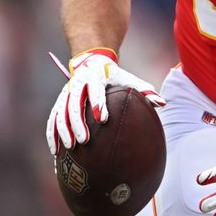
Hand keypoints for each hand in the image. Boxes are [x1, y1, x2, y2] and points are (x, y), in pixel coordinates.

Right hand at [45, 47, 164, 155]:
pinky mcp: (59, 103)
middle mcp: (76, 84)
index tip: (103, 118)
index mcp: (95, 77)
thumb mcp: (128, 79)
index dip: (98, 103)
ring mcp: (65, 94)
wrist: (91, 62)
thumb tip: (163, 103)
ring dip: (63, 130)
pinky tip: (57, 153)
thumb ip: (145, 90)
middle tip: (85, 140)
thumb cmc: (114, 76)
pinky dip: (52, 135)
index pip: (94, 89)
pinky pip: (52, 120)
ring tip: (71, 148)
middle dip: (78, 122)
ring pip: (60, 113)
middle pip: (74, 104)